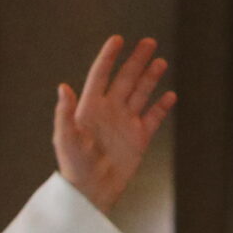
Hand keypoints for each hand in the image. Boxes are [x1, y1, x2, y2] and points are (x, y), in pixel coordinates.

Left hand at [52, 36, 173, 214]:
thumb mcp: (65, 140)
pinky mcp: (139, 138)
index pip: (100, 76)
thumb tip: (63, 87)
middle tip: (148, 42)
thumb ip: (64, 114)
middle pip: (125, 80)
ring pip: (141, 94)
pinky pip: (153, 118)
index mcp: (90, 109)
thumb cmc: (74, 167)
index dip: (108, 57)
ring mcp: (125, 124)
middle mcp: (109, 112)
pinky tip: (170, 95)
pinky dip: (161, 106)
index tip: (117, 39)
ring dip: (150, 78)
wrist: (91, 193)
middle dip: (136, 61)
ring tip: (159, 62)